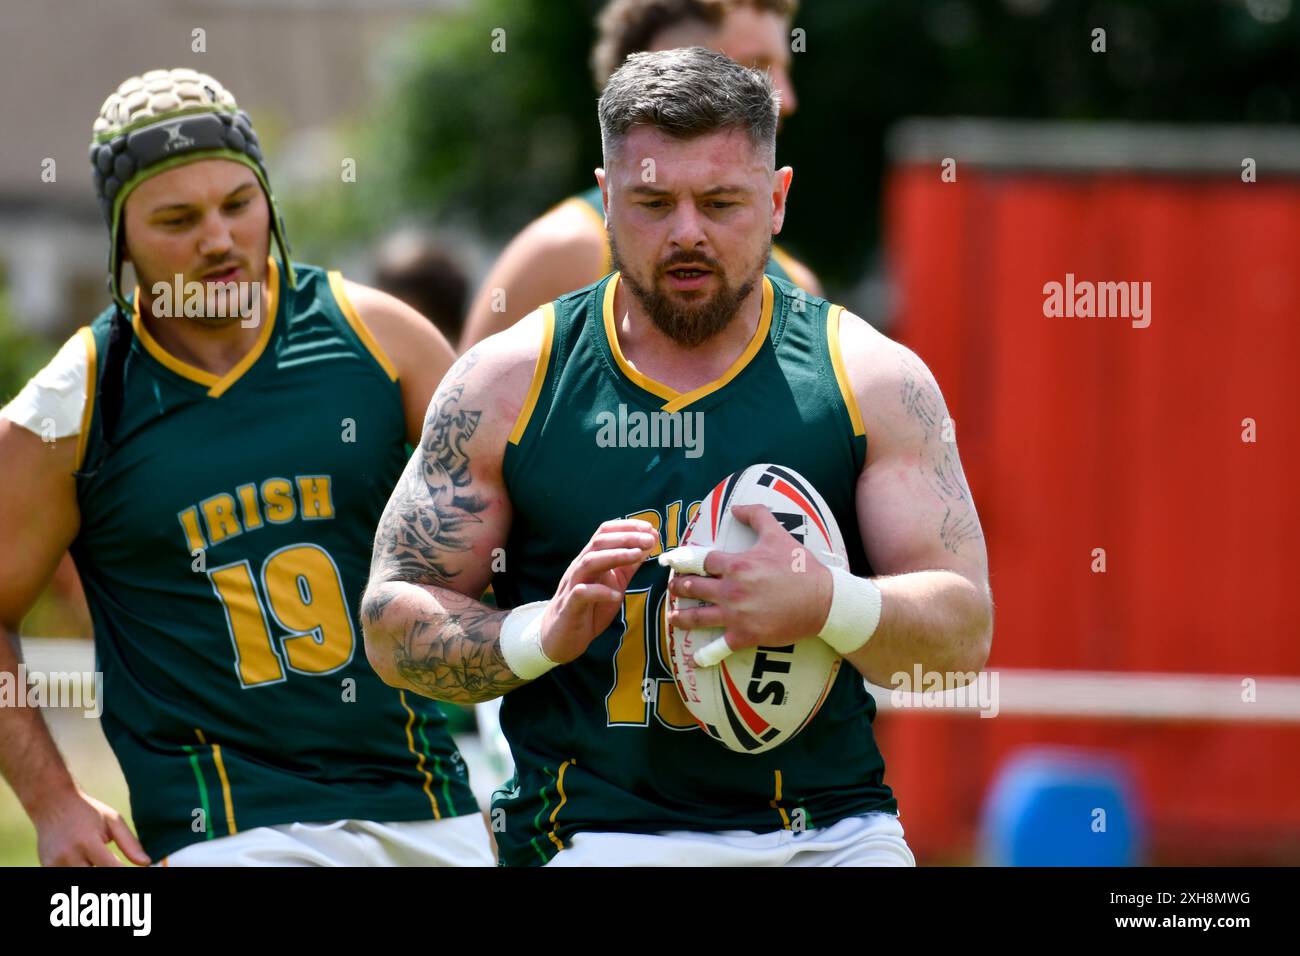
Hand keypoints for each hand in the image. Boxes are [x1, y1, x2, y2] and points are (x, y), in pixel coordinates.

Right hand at [32, 788, 150, 866]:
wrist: (52, 804)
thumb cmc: (87, 811)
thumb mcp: (112, 820)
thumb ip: (129, 843)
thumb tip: (146, 863)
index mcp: (88, 842)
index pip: (111, 869)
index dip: (125, 873)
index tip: (135, 873)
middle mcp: (68, 856)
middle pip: (94, 877)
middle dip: (107, 873)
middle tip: (111, 862)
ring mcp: (54, 864)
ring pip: (81, 879)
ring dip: (92, 872)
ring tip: (95, 858)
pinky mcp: (47, 868)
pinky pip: (67, 877)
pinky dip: (80, 870)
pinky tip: (84, 861)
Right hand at [540, 519, 657, 663]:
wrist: (561, 638)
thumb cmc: (589, 608)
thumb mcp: (614, 584)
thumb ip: (628, 566)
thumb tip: (647, 546)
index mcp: (591, 560)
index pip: (604, 533)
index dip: (626, 527)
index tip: (650, 528)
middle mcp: (580, 568)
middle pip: (598, 542)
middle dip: (625, 538)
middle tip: (649, 539)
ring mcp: (573, 585)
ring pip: (589, 561)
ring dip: (615, 555)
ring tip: (637, 555)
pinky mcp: (570, 606)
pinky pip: (582, 593)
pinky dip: (600, 591)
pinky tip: (617, 594)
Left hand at [665, 504, 832, 659]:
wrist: (823, 600)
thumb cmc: (801, 567)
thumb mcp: (778, 534)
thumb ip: (756, 515)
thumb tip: (736, 507)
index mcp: (736, 565)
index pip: (699, 561)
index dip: (682, 560)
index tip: (671, 562)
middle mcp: (731, 590)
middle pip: (692, 588)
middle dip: (678, 587)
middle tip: (674, 588)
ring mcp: (736, 615)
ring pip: (698, 617)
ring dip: (681, 617)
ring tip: (673, 617)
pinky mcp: (745, 636)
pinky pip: (718, 647)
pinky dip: (705, 655)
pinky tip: (694, 659)